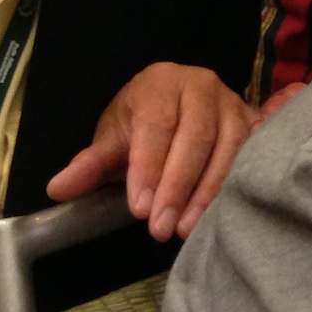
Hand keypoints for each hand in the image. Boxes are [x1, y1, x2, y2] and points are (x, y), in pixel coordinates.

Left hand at [45, 63, 259, 240]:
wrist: (177, 106)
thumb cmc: (141, 125)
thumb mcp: (112, 140)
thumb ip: (90, 164)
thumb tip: (57, 188)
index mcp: (161, 82)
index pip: (156, 123)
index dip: (148, 166)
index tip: (139, 208)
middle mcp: (201, 84)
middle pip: (195, 135)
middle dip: (177, 185)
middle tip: (160, 229)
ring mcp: (233, 102)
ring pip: (229, 146)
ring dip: (208, 191)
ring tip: (186, 229)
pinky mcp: (254, 122)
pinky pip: (252, 153)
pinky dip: (237, 184)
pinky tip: (224, 214)